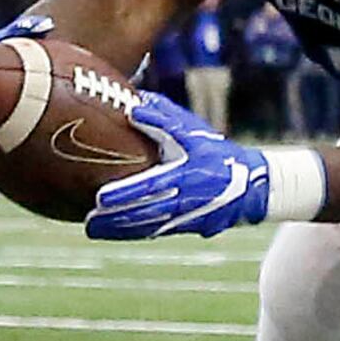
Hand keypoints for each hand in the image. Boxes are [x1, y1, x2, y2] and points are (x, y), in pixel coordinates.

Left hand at [84, 91, 270, 241]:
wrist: (250, 184)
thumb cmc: (215, 151)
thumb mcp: (193, 131)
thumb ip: (163, 120)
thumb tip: (133, 108)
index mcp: (186, 174)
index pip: (150, 187)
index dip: (124, 194)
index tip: (99, 198)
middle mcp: (186, 199)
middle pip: (145, 213)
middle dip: (115, 219)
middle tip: (89, 222)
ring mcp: (187, 217)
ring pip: (149, 226)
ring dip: (121, 230)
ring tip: (94, 230)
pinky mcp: (187, 226)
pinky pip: (157, 231)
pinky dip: (136, 232)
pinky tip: (116, 233)